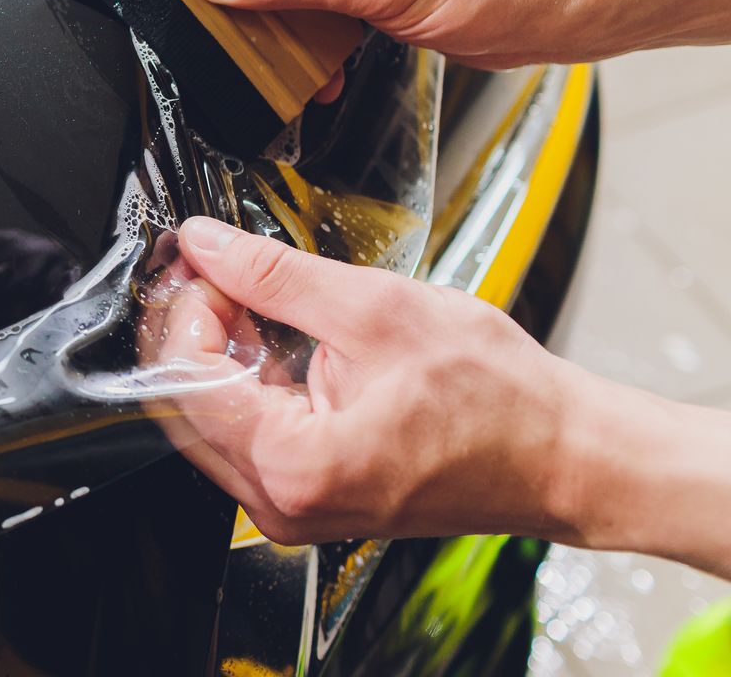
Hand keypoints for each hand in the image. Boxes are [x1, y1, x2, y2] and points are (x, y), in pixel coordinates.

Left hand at [143, 217, 583, 545]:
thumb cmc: (499, 400)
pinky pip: (247, 433)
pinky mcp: (309, 495)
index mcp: (295, 467)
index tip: (203, 263)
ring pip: (211, 419)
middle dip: (193, 327)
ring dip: (217, 351)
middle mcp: (282, 503)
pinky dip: (248, 379)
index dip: (186, 310)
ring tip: (247, 293)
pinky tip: (270, 335)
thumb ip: (275, 275)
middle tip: (215, 269)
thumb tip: (207, 243)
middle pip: (187, 404)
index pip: (187, 380)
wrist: (564, 455)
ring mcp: (294, 506)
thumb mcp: (378, 309)